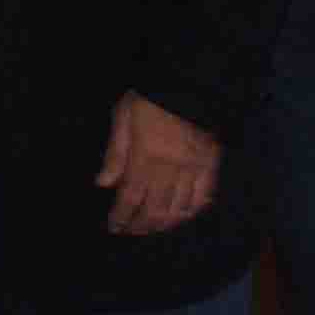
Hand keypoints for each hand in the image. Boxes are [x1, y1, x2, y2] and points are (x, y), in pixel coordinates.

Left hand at [93, 92, 221, 235]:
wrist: (189, 82)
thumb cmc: (150, 98)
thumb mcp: (123, 118)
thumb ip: (115, 154)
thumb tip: (103, 184)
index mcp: (145, 158)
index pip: (130, 198)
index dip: (121, 217)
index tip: (114, 228)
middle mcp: (169, 169)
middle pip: (154, 209)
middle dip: (141, 225)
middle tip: (131, 232)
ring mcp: (193, 168)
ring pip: (179, 208)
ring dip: (164, 223)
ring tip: (153, 228)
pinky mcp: (211, 164)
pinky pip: (204, 195)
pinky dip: (193, 210)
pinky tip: (183, 215)